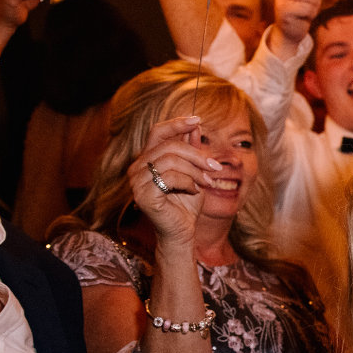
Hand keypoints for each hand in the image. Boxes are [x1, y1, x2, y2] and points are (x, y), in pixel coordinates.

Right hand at [128, 114, 220, 246]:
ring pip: (170, 160)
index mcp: (147, 159)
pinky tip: (194, 191)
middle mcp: (137, 167)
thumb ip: (192, 151)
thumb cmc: (187, 204)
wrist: (183, 232)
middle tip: (215, 167)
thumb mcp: (194, 173)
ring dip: (195, 170)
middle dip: (197, 155)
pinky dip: (188, 182)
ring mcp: (137, 181)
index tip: (197, 120)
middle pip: (169, 146)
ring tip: (207, 182)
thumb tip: (196, 127)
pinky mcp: (143, 195)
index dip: (176, 123)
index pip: (158, 132)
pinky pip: (169, 177)